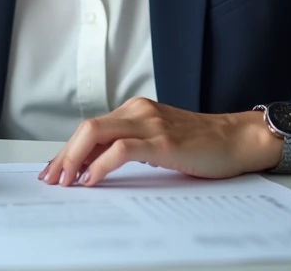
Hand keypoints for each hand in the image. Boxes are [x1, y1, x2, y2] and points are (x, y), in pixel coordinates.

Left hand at [39, 97, 290, 186]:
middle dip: (64, 155)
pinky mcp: (162, 141)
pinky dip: (100, 164)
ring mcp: (150, 124)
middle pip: (86, 128)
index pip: (91, 128)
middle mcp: (138, 111)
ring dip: (75, 159)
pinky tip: (92, 179)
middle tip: (51, 178)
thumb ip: (132, 146)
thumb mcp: (160, 141)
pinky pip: (120, 149)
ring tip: (65, 180)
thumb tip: (96, 168)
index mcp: (135, 110)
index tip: (54, 169)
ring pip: (96, 133)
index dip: (68, 149)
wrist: (238, 139)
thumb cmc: (203, 145)